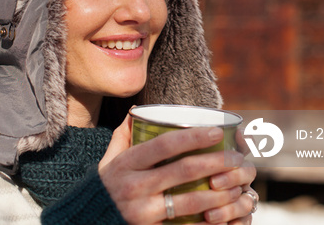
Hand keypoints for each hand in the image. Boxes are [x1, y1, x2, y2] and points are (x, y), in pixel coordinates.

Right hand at [99, 116, 251, 224]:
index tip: (216, 131)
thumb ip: (123, 136)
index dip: (193, 136)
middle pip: (183, 171)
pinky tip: (225, 217)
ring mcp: (143, 214)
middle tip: (237, 158)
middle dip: (216, 162)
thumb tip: (138, 110)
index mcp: (127, 164)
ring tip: (238, 186)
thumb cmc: (103, 190)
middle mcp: (135, 188)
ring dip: (218, 194)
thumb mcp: (108, 161)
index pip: (164, 145)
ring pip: (189, 203)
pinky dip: (208, 224)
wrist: (85, 224)